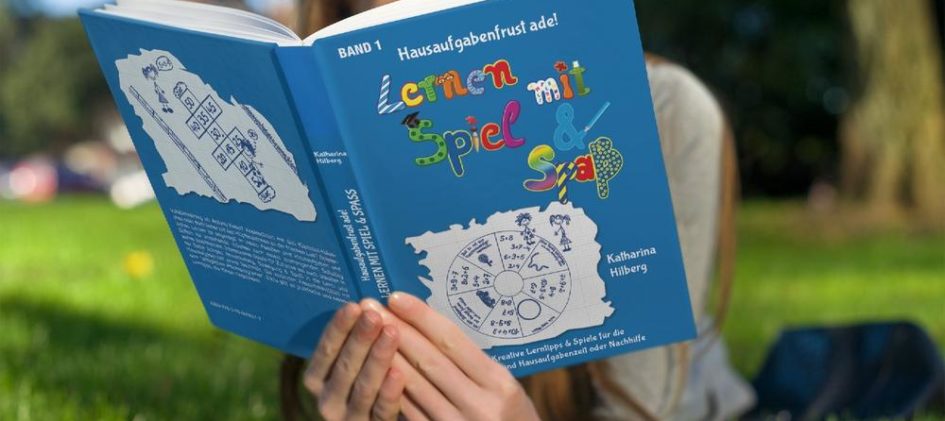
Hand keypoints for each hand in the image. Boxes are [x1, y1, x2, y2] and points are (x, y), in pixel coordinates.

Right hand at [304, 303, 404, 420]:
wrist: (373, 417)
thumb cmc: (367, 379)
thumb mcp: (354, 360)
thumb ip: (356, 337)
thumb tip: (368, 300)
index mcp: (318, 379)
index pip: (325, 351)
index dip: (339, 328)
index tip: (354, 306)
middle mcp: (328, 401)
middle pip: (344, 368)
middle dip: (360, 339)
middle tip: (374, 315)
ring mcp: (349, 418)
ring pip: (363, 388)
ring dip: (378, 358)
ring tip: (392, 332)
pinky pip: (382, 411)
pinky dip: (390, 392)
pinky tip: (399, 372)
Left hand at [361, 293, 539, 420]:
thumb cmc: (512, 417)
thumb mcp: (505, 386)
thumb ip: (474, 363)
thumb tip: (430, 326)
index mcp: (498, 382)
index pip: (453, 341)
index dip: (422, 317)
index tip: (396, 297)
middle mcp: (480, 403)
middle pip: (430, 360)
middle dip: (397, 330)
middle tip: (371, 307)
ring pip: (415, 386)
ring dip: (388, 356)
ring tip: (367, 333)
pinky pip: (410, 412)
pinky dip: (393, 389)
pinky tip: (376, 369)